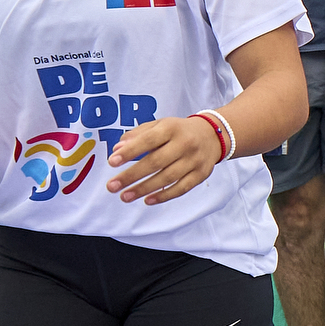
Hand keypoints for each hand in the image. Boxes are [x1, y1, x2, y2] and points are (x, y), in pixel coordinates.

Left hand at [104, 115, 222, 204]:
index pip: (148, 140)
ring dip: (144, 189)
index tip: (112, 162)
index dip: (130, 152)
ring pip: (167, 177)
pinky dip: (164, 196)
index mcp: (171, 128)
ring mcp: (194, 160)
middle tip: (112, 186)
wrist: (212, 135)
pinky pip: (181, 188)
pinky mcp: (201, 174)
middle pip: (156, 162)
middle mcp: (184, 143)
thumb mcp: (159, 125)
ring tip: (125, 196)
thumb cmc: (178, 131)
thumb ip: (137, 135)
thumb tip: (117, 149)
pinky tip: (148, 200)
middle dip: (132, 176)